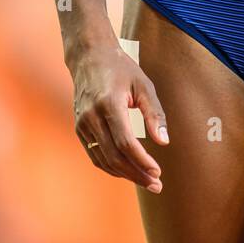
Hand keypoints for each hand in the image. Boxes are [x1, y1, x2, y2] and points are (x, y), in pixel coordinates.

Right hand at [71, 39, 168, 192]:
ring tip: (146, 181)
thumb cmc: (121, 69)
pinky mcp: (79, 129)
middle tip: (156, 185)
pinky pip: (95, 155)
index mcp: (108, 104)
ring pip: (103, 160)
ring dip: (125, 174)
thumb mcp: (144, 85)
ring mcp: (82, 124)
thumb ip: (154, 113)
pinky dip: (111, 167)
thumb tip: (164, 142)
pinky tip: (128, 171)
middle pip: (114, 156)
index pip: (125, 143)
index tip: (158, 172)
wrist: (89, 57)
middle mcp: (91, 117)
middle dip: (136, 174)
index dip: (142, 161)